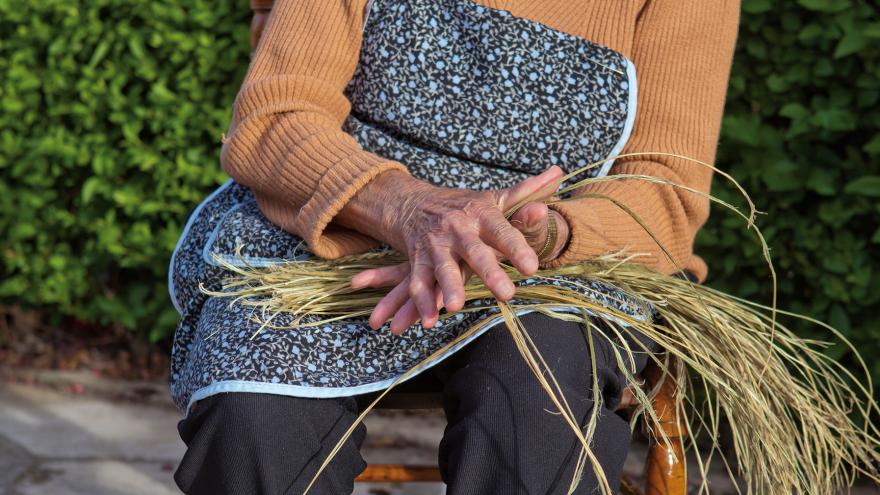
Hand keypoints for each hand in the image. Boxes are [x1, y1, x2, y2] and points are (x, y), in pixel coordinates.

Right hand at [340, 167, 566, 333]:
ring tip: (455, 307)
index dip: (517, 248)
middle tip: (506, 294)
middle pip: (475, 252)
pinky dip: (421, 302)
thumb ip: (527, 192)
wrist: (411, 202)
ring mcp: (436, 245)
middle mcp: (458, 229)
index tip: (532, 267)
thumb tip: (559, 174)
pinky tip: (428, 321)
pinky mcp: (417, 260)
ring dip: (448, 287)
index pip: (503, 232)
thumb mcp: (493, 198)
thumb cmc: (463, 206)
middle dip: (489, 272)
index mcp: (482, 215)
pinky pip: (418, 282)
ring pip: (443, 268)